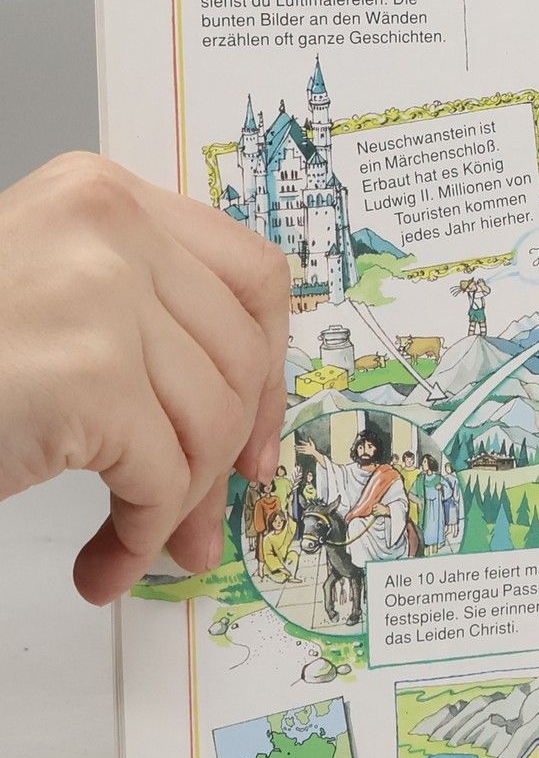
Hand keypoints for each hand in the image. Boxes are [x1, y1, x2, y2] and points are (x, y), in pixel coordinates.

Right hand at [0, 154, 290, 603]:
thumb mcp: (52, 301)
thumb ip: (143, 324)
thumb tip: (242, 430)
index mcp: (102, 196)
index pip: (251, 276)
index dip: (267, 366)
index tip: (255, 432)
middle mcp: (109, 228)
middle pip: (238, 357)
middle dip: (228, 455)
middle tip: (204, 522)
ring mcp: (99, 298)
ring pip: (208, 422)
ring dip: (177, 505)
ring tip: (136, 544)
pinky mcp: (87, 377)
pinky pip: (160, 475)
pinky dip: (141, 533)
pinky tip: (105, 561)